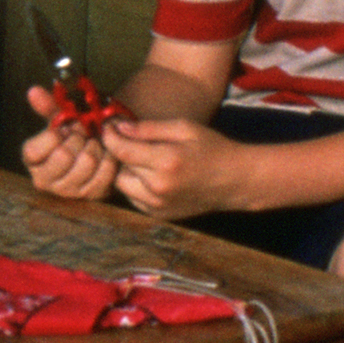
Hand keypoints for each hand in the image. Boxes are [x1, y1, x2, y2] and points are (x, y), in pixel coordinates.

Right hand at [19, 84, 121, 200]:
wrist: (97, 148)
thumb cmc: (74, 133)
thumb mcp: (60, 118)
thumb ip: (47, 105)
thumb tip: (33, 91)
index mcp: (32, 159)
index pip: (36, 149)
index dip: (55, 134)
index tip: (65, 127)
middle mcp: (44, 179)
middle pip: (63, 155)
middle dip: (78, 137)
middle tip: (83, 131)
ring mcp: (67, 190)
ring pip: (86, 162)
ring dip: (95, 146)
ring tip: (94, 141)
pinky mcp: (90, 195)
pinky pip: (104, 173)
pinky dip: (109, 158)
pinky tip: (105, 152)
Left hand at [105, 117, 246, 218]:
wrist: (236, 180)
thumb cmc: (211, 148)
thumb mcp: (182, 128)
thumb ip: (148, 128)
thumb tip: (118, 127)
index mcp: (165, 162)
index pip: (121, 150)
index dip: (109, 136)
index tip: (108, 127)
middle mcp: (159, 187)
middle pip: (118, 169)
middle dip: (119, 154)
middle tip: (128, 142)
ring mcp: (159, 205)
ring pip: (122, 186)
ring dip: (126, 172)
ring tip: (143, 159)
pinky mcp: (161, 215)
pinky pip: (134, 199)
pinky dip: (136, 187)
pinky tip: (152, 175)